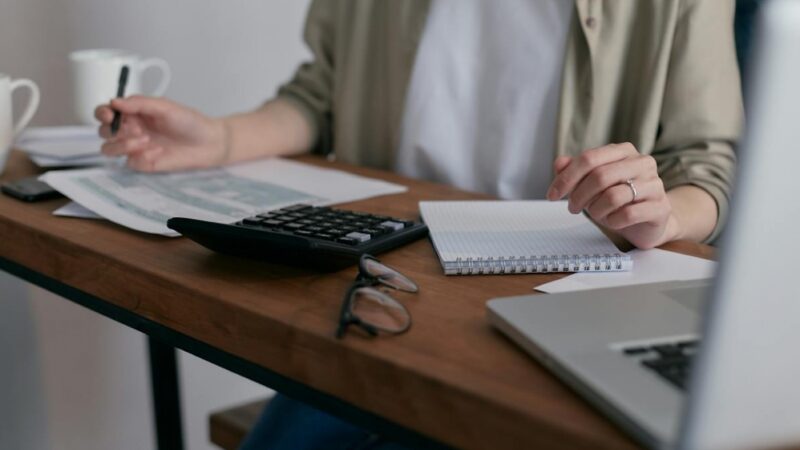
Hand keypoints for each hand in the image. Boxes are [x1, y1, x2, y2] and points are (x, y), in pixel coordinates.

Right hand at [95, 95, 226, 171]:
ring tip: (145, 139)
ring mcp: (135, 148)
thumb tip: (115, 101)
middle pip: (103, 132)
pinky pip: (130, 163)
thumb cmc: (189, 122)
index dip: (102, 113)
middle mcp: (130, 130)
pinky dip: (141, 157)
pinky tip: (159, 152)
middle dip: (113, 130)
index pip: (105, 113)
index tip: (110, 114)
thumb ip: (139, 103)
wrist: (208, 143)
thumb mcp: (165, 107)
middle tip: (136, 128)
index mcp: (133, 113)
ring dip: (122, 145)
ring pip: (109, 149)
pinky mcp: (144, 163)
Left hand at [546, 143, 677, 248]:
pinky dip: (613, 221)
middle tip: (573, 208)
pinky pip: (628, 214)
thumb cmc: (618, 199)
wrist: (648, 222)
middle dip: (579, 196)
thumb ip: (575, 171)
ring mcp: (654, 184)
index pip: (589, 158)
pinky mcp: (660, 207)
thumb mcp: (592, 184)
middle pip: (600, 176)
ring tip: (596, 214)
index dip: (566, 178)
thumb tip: (559, 163)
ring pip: (613, 196)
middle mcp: (642, 162)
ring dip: (596, 210)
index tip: (552, 195)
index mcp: (623, 151)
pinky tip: (612, 221)